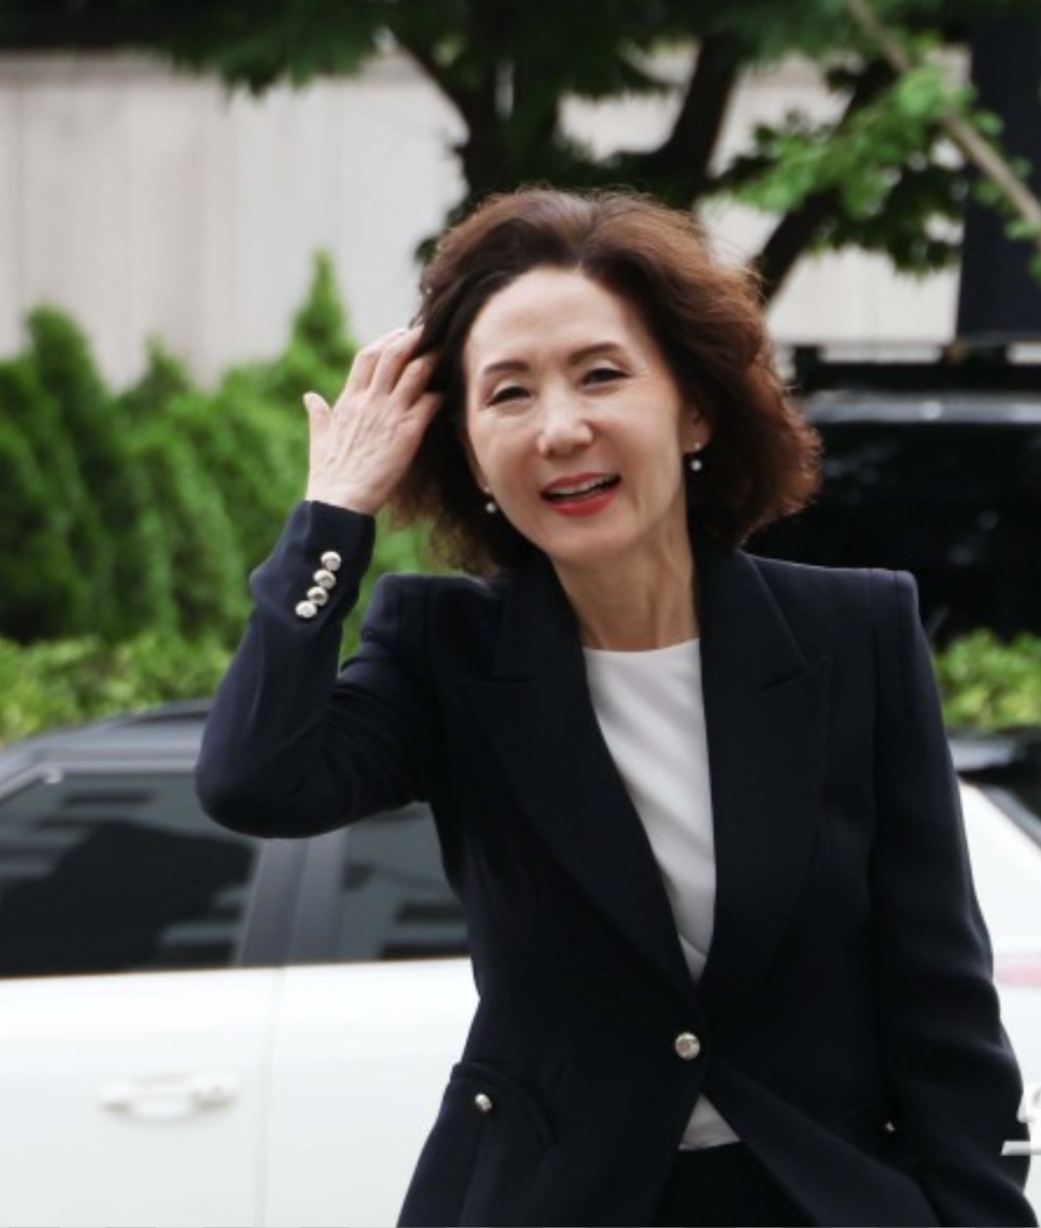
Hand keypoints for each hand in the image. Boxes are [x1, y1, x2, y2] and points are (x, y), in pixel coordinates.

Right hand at [303, 325, 440, 514]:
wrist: (338, 501)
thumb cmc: (329, 476)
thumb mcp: (319, 440)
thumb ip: (318, 414)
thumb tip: (309, 396)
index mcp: (348, 401)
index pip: (367, 357)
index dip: (386, 342)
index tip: (400, 335)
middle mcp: (369, 402)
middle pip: (392, 355)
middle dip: (413, 339)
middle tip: (429, 333)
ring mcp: (388, 415)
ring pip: (414, 372)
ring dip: (432, 359)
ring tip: (446, 352)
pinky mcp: (407, 433)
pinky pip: (429, 403)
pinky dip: (441, 393)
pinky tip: (450, 391)